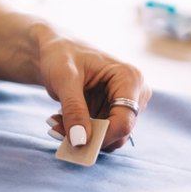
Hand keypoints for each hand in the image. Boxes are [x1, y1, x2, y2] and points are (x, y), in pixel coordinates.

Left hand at [32, 27, 149, 150]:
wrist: (56, 50)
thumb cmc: (62, 55)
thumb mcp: (64, 79)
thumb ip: (74, 109)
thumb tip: (80, 141)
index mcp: (130, 78)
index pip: (125, 120)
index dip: (102, 136)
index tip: (75, 141)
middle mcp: (135, 93)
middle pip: (119, 132)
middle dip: (88, 136)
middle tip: (56, 128)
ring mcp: (125, 105)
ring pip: (108, 136)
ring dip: (80, 135)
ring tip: (55, 120)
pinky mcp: (113, 113)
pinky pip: (100, 133)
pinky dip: (79, 131)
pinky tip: (60, 118)